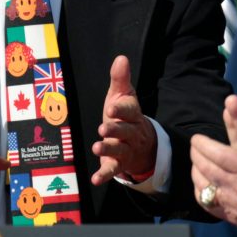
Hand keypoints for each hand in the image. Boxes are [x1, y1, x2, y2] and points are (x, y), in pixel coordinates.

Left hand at [91, 55, 155, 185]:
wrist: (142, 144)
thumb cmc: (126, 116)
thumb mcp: (123, 96)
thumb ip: (120, 79)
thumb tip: (121, 58)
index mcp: (132, 115)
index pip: (129, 111)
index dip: (121, 110)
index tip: (111, 108)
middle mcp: (131, 133)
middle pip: (125, 132)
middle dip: (115, 130)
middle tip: (103, 129)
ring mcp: (126, 150)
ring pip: (119, 150)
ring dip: (108, 149)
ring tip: (97, 147)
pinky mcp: (119, 164)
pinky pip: (113, 170)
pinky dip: (104, 175)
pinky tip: (95, 179)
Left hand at [191, 114, 236, 236]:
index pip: (216, 152)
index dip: (202, 143)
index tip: (197, 138)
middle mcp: (236, 186)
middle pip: (204, 166)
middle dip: (195, 153)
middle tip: (194, 146)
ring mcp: (231, 203)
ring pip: (201, 183)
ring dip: (195, 169)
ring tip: (196, 161)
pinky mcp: (230, 217)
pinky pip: (205, 203)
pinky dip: (198, 190)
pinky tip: (201, 183)